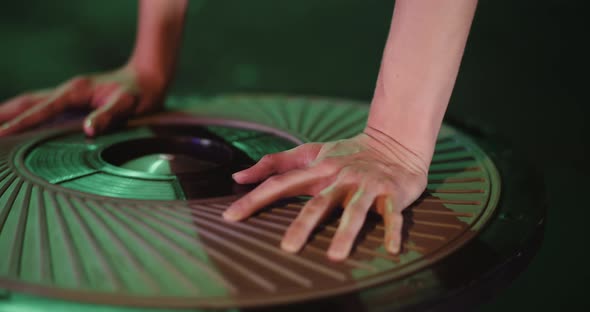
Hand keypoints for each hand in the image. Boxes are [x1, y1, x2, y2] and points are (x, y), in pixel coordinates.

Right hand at [0, 64, 165, 136]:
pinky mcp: (73, 102)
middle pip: (27, 103)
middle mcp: (67, 92)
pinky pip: (43, 108)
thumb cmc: (138, 94)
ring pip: (32, 103)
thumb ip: (107, 116)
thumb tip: (87, 130)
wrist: (147, 80)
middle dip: (4, 115)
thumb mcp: (126, 105)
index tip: (2, 134)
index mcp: (75, 91)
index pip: (41, 109)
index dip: (21, 123)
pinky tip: (21, 124)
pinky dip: (27, 114)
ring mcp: (68, 96)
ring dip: (11, 113)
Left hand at [223, 126, 428, 260]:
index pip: (281, 184)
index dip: (254, 200)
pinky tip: (389, 250)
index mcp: (319, 169)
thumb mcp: (310, 153)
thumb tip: (238, 176)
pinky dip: (392, 231)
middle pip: (318, 203)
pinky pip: (392, 215)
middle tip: (288, 248)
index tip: (231, 217)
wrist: (395, 142)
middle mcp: (341, 177)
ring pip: (355, 210)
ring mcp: (367, 186)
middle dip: (303, 225)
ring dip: (346, 233)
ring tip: (335, 256)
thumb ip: (275, 163)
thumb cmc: (348, 153)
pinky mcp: (392, 193)